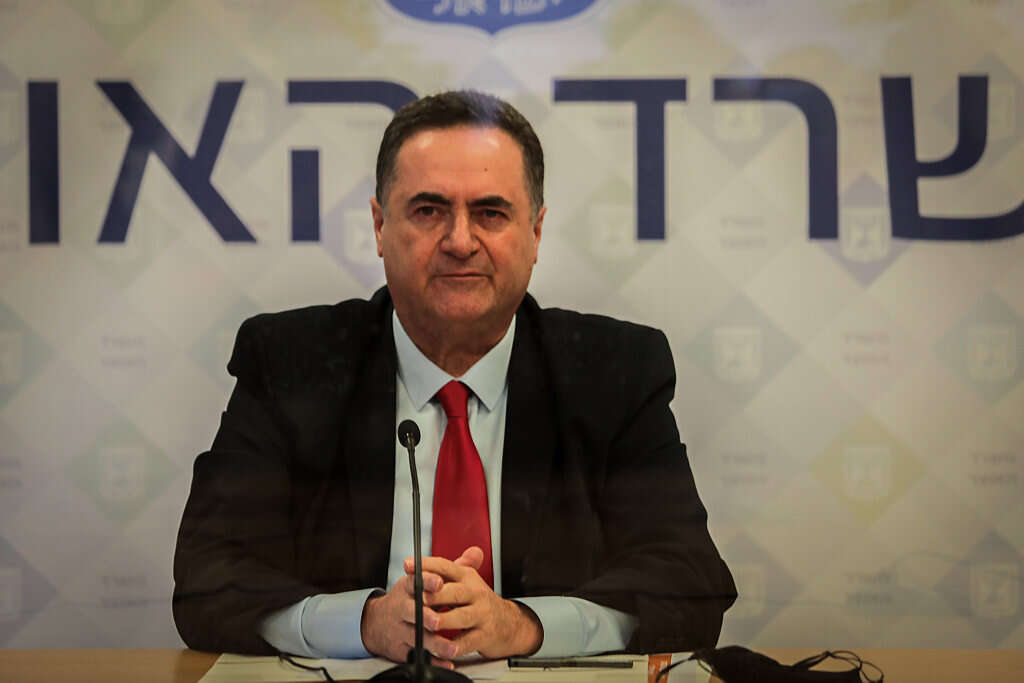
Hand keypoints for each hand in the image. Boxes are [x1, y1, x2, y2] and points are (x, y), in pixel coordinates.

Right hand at [360, 568, 458, 667]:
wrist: (378, 623)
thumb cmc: (408, 598)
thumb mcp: (424, 579)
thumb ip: (451, 568)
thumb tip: (476, 553)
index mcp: (408, 587)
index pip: (415, 581)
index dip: (427, 581)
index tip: (438, 582)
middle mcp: (402, 607)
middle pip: (412, 611)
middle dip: (426, 615)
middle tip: (438, 620)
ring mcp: (400, 629)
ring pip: (416, 636)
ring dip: (434, 643)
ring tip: (450, 648)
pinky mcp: (401, 648)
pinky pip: (417, 655)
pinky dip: (433, 660)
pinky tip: (446, 662)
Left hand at [410, 546, 542, 659]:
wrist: (509, 623)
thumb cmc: (479, 602)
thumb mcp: (465, 581)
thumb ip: (442, 571)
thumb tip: (415, 561)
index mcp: (466, 577)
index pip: (445, 566)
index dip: (427, 565)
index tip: (408, 565)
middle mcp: (475, 593)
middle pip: (455, 591)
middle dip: (437, 595)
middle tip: (419, 598)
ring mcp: (482, 614)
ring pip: (462, 616)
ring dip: (445, 620)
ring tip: (431, 624)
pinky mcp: (485, 635)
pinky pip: (469, 641)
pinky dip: (457, 646)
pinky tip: (445, 650)